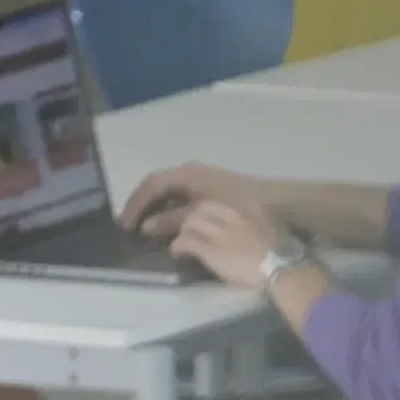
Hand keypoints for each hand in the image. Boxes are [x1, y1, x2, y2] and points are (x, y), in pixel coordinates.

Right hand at [120, 163, 265, 238]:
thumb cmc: (235, 206)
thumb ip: (171, 221)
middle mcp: (190, 172)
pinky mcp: (209, 189)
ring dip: (153, 208)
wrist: (274, 203)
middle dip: (141, 205)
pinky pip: (179, 196)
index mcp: (186, 173)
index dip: (135, 205)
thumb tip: (146, 227)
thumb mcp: (200, 215)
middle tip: (128, 226)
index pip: (151, 185)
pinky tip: (166, 223)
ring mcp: (200, 179)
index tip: (125, 225)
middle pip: (156, 185)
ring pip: (167, 191)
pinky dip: (168, 209)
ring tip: (142, 226)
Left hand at [169, 199, 285, 291]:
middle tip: (186, 232)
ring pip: (189, 222)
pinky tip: (178, 254)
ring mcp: (220, 232)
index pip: (215, 203)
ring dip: (182, 233)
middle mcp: (231, 217)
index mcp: (245, 210)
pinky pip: (186, 241)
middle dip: (189, 219)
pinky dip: (178, 247)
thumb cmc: (279, 253)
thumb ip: (253, 223)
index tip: (198, 219)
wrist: (280, 268)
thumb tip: (246, 226)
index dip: (201, 210)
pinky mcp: (211, 250)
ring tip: (180, 245)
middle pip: (199, 208)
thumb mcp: (267, 228)